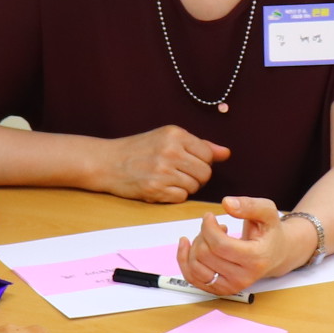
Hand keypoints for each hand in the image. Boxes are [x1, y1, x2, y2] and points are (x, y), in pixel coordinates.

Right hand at [99, 126, 227, 202]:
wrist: (107, 162)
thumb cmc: (139, 150)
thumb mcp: (167, 138)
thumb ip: (199, 145)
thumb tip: (226, 153)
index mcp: (175, 134)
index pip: (208, 154)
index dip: (202, 162)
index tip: (189, 162)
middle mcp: (170, 151)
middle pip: (204, 173)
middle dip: (196, 177)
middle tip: (179, 174)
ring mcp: (162, 171)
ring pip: (194, 187)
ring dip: (185, 187)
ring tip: (168, 179)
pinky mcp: (155, 189)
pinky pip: (181, 198)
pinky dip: (174, 196)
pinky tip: (161, 187)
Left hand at [185, 196, 302, 292]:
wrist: (274, 255)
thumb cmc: (269, 232)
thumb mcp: (267, 212)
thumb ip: (249, 205)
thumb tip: (227, 203)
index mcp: (256, 259)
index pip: (219, 245)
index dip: (208, 227)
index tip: (209, 216)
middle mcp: (243, 278)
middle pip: (205, 254)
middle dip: (203, 234)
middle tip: (213, 227)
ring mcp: (230, 287)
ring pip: (195, 266)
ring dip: (195, 246)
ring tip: (208, 238)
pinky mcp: (220, 290)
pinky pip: (191, 277)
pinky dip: (184, 260)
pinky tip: (188, 245)